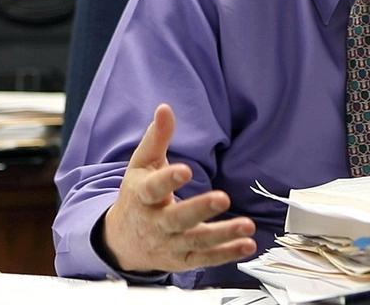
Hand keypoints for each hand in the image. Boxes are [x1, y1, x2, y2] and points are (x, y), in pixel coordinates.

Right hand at [101, 104, 256, 272]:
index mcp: (143, 196)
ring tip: (247, 226)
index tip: (185, 169)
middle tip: (223, 198)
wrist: (121, 241)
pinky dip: (226, 254)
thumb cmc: (138, 196)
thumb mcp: (142, 165)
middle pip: (177, 218)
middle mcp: (155, 223)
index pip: (153, 188)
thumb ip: (157, 138)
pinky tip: (247, 245)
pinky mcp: (182, 260)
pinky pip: (205, 259)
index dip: (168, 179)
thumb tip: (165, 108)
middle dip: (199, 209)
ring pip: (196, 241)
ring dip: (223, 235)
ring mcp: (169, 244)